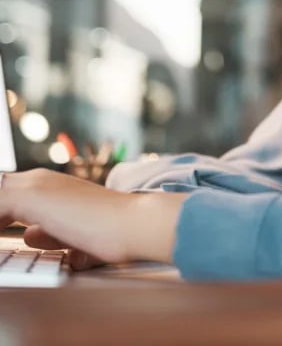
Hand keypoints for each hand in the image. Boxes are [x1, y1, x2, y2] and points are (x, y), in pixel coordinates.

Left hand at [0, 169, 186, 268]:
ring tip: (1, 230)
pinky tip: (1, 239)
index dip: (2, 214)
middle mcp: (41, 179)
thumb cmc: (113, 231)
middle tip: (0, 229)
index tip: (2, 229)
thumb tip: (29, 233)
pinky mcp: (31, 195)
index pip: (9, 196)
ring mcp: (35, 185)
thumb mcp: (75, 234)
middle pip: (1, 190)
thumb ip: (50, 233)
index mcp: (52, 186)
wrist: (132, 223)